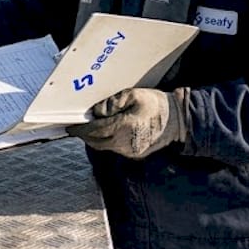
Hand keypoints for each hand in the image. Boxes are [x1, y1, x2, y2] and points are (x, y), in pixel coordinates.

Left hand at [66, 87, 188, 158]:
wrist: (178, 121)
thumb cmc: (156, 105)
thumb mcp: (135, 95)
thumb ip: (113, 102)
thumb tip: (96, 111)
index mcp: (122, 127)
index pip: (93, 131)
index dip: (80, 129)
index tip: (70, 126)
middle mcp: (124, 143)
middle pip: (96, 142)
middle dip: (85, 135)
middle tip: (77, 127)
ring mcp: (130, 151)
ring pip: (105, 147)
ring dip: (96, 139)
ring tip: (91, 129)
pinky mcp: (135, 154)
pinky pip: (115, 149)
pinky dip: (107, 142)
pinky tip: (107, 133)